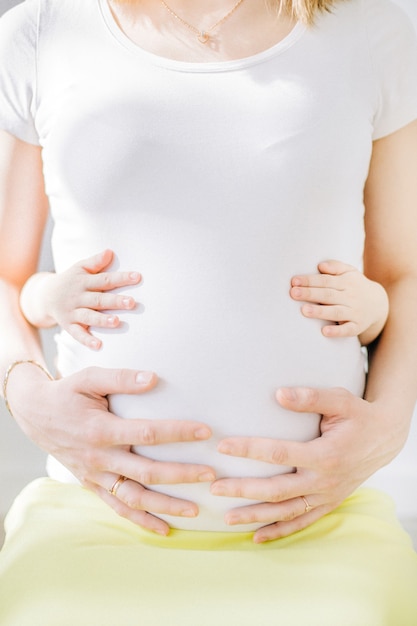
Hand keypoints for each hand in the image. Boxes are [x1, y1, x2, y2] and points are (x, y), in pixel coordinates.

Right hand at [6, 363, 214, 534]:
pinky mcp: (92, 485)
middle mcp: (99, 458)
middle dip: (181, 475)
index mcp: (101, 430)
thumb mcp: (89, 378)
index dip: (177, 433)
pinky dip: (141, 520)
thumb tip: (153, 378)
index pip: (147, 434)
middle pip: (146, 472)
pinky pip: (118, 508)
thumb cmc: (67, 393)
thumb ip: (121, 378)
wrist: (36, 415)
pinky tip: (165, 529)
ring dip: (165, 506)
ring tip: (195, 510)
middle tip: (211, 474)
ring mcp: (95, 476)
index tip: (205, 431)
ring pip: (134, 498)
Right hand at [21, 249, 140, 349]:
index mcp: (83, 282)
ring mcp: (73, 312)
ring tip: (116, 322)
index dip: (121, 278)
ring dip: (102, 320)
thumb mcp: (79, 267)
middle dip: (115, 301)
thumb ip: (95, 262)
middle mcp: (78, 297)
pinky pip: (77, 334)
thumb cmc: (70, 280)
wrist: (45, 296)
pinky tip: (99, 345)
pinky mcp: (68, 326)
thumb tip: (110, 252)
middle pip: (98, 300)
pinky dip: (87, 340)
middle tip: (132, 303)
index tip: (138, 277)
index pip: (105, 279)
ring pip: (88, 317)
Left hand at [211, 386, 404, 542]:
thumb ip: (310, 397)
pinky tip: (257, 537)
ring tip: (227, 518)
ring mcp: (327, 496)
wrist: (385, 439)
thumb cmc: (358, 416)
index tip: (223, 446)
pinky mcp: (329, 503)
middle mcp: (325, 480)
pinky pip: (302, 522)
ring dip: (256, 516)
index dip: (249, 449)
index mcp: (325, 454)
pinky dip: (280, 531)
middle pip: (277, 490)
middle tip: (215, 487)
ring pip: (287, 512)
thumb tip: (278, 394)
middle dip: (244, 490)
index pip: (280, 454)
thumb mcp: (340, 400)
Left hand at [290, 260, 388, 344]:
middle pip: (328, 295)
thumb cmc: (355, 286)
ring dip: (320, 312)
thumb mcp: (350, 272)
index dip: (310, 281)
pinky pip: (347, 330)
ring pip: (336, 312)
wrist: (379, 304)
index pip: (325, 280)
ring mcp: (354, 312)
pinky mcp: (357, 327)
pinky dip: (336, 331)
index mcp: (346, 282)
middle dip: (310, 294)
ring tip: (304, 310)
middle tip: (293, 293)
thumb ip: (335, 266)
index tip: (294, 282)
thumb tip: (320, 266)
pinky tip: (324, 331)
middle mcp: (351, 297)